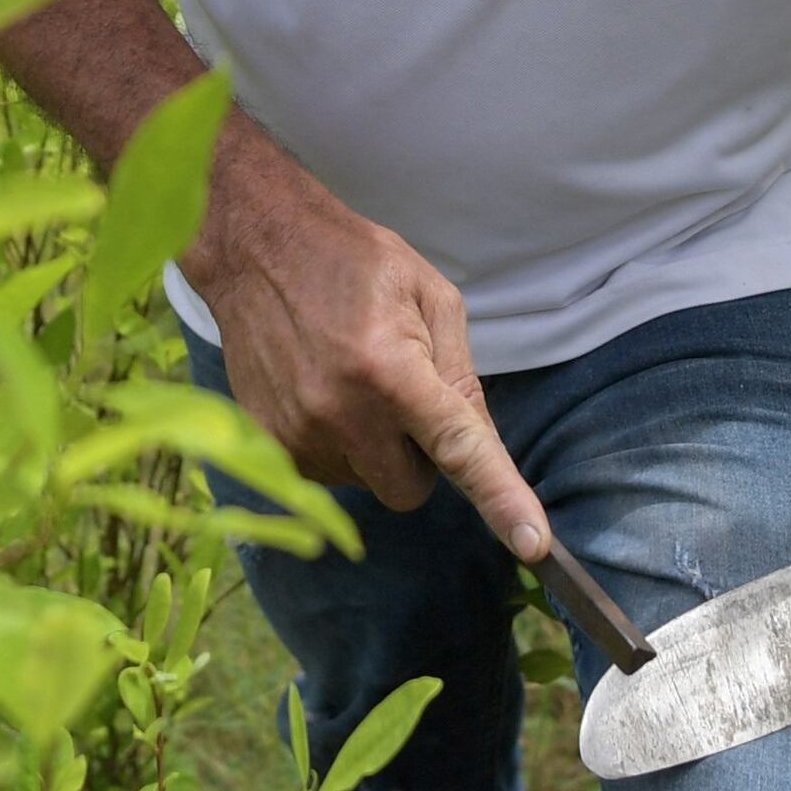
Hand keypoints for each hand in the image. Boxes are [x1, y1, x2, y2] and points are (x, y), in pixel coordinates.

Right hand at [184, 122, 551, 560]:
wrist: (257, 246)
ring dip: (372, 447)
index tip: (533, 544)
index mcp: (390, 369)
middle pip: (409, 489)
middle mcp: (340, 412)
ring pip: (365, 482)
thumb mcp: (430, 297)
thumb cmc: (355, 262)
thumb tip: (485, 445)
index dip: (501, 498)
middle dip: (418, 458)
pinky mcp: (266, 443)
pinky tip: (319, 389)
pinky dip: (335, 444)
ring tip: (349, 379)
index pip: (458, 448)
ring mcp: (296, 433)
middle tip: (402, 398)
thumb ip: (461, 375)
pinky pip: (325, 473)